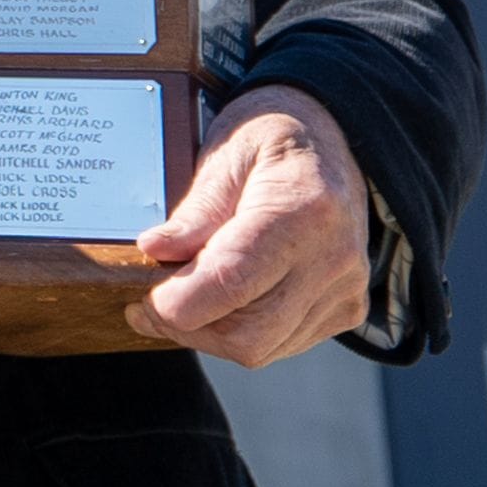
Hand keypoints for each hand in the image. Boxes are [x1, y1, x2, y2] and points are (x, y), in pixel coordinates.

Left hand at [127, 87, 373, 366]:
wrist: (329, 139)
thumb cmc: (269, 140)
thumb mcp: (224, 156)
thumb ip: (193, 212)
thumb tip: (153, 251)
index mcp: (303, 210)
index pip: (232, 282)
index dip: (176, 304)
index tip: (140, 300)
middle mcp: (333, 258)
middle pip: (248, 334)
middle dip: (189, 328)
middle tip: (152, 304)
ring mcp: (344, 289)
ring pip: (262, 348)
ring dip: (212, 332)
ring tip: (187, 293)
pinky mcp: (346, 310)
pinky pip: (281, 343)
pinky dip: (242, 330)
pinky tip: (225, 296)